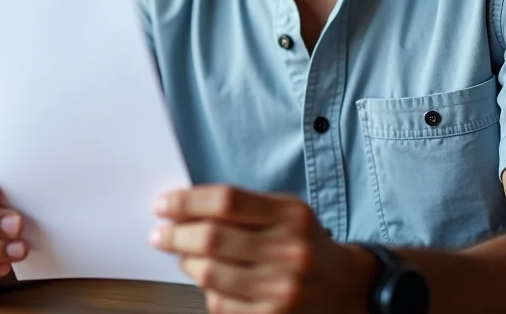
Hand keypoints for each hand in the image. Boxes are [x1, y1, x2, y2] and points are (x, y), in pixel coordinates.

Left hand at [150, 185, 376, 313]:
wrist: (345, 288)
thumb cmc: (304, 243)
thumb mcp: (284, 212)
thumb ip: (241, 207)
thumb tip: (184, 208)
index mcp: (291, 216)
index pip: (226, 201)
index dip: (186, 201)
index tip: (163, 204)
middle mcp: (290, 251)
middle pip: (212, 238)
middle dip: (176, 235)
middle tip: (160, 233)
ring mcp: (281, 288)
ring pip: (209, 274)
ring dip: (186, 263)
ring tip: (183, 256)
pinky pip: (220, 303)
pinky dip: (205, 290)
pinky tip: (207, 280)